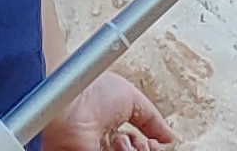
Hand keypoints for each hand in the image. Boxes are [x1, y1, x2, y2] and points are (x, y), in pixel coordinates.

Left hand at [35, 72, 172, 150]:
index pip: (137, 147)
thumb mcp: (131, 99)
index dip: (148, 147)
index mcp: (111, 128)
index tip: (151, 142)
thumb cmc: (89, 92)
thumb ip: (152, 119)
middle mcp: (103, 144)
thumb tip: (170, 136)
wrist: (67, 104)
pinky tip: (119, 146)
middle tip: (143, 144)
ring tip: (124, 142)